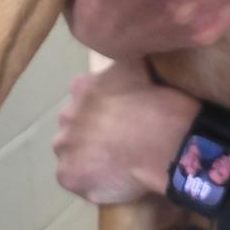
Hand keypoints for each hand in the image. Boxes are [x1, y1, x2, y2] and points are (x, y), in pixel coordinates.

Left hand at [53, 59, 200, 203]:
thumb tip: (125, 46)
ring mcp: (65, 148)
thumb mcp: (139, 64)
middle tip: (120, 143)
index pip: (83, 99)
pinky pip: (79, 182)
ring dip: (89, 159)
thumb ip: (123, 59)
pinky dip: (93, 183)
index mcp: (80, 87)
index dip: (102, 110)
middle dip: (92, 134)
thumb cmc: (157, 101)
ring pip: (72, 155)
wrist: (165, 139)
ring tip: (118, 165)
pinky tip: (114, 181)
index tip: (120, 118)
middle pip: (75, 127)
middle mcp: (65, 115)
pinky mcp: (69, 177)